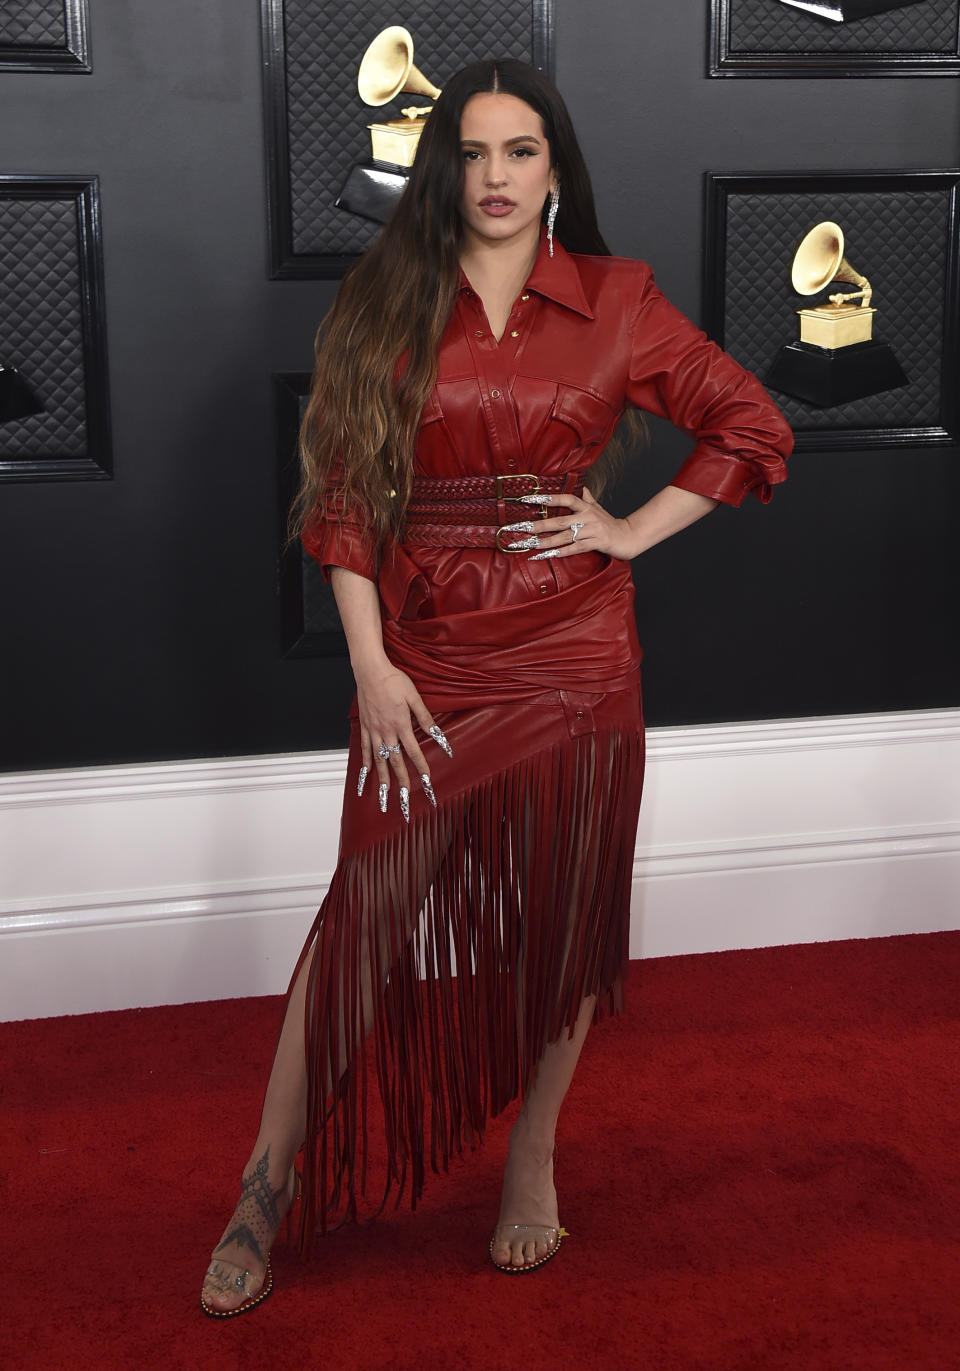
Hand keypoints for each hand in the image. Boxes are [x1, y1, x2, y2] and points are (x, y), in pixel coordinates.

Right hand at [354, 662, 451, 819]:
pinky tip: (367, 775)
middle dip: (402, 781)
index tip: (426, 781)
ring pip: (379, 760)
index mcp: (401, 725)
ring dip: (382, 779)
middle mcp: (387, 732)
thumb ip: (425, 718)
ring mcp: (374, 731)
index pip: (414, 752)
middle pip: (396, 762)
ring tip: (384, 795)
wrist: (370, 671)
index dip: (421, 767)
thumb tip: (437, 734)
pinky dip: (366, 763)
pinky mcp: (365, 727)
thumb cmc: (393, 681)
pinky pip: (365, 749)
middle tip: (405, 798)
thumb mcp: (414, 697)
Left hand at [511, 488, 639, 561]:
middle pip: (559, 521)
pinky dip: (562, 552)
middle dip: (539, 525)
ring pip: (565, 536)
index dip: (548, 498)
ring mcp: (592, 530)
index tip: (529, 498)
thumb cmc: (611, 523)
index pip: (566, 498)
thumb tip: (582, 486)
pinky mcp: (596, 543)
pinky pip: (576, 548)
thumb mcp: (598, 508)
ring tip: (530, 545)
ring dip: (546, 542)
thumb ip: (588, 498)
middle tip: (521, 528)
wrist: (629, 536)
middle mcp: (588, 517)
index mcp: (586, 507)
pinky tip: (548, 555)